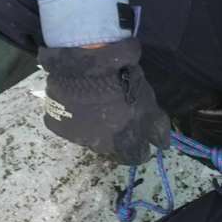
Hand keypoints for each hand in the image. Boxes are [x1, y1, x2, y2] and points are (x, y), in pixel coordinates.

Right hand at [37, 38, 170, 164]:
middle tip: (117, 118)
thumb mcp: (147, 102)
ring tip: (96, 108)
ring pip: (90, 138)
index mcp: (124, 142)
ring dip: (95, 128)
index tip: (140, 137)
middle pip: (112, 150)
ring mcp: (77, 136)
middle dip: (117, 138)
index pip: (136, 157)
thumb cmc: (122, 81)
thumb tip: (163, 145)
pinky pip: (69, 126)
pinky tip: (78, 104)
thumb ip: (155, 127)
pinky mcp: (58, 125)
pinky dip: (75, 119)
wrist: (85, 64)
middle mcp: (101, 146)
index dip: (140, 148)